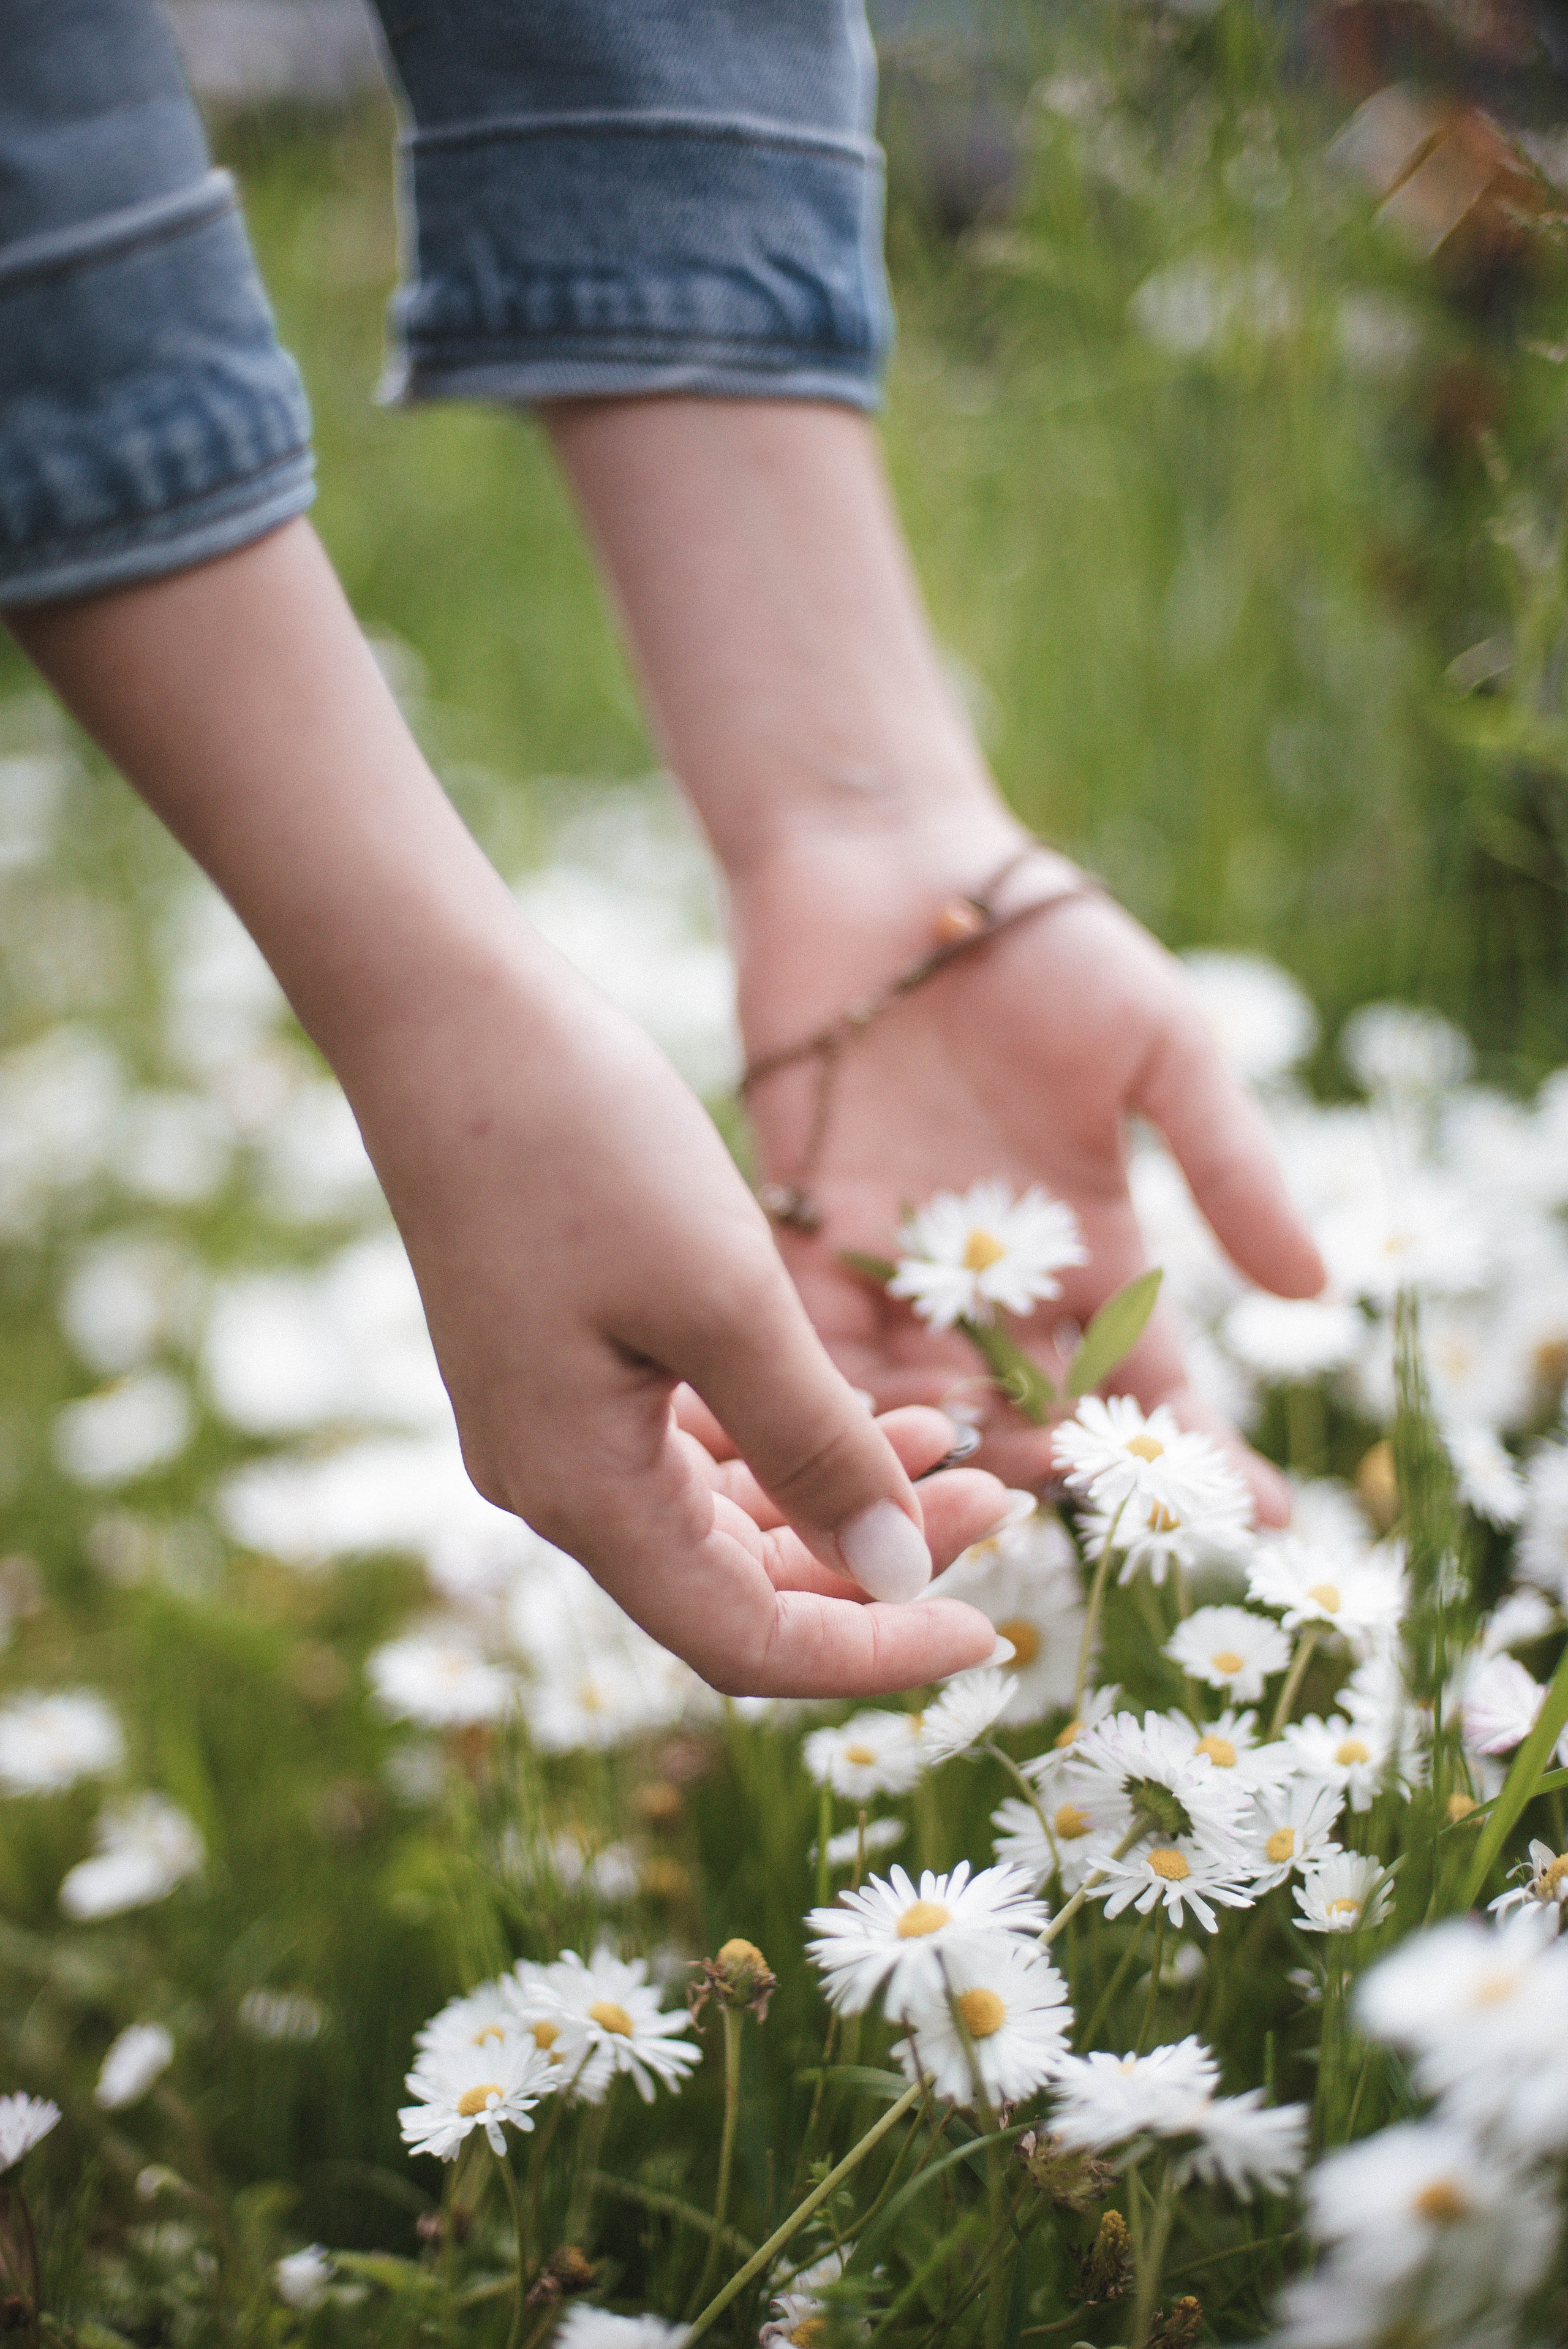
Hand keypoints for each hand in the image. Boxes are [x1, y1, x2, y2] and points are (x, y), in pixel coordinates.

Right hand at [7, 521, 1010, 1697]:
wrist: (447, 1014)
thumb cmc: (583, 1146)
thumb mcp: (727, 1301)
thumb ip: (816, 1448)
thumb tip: (896, 1576)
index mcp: (580, 1490)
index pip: (744, 1641)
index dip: (871, 1656)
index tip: (992, 1635)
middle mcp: (556, 1479)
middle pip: (737, 1584)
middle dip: (875, 1564)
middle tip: (1003, 1503)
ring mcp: (555, 1420)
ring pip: (723, 1514)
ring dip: (840, 1492)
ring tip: (959, 1442)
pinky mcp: (566, 1359)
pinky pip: (692, 1440)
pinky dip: (786, 1434)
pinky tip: (871, 1399)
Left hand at [730, 826, 1325, 1519]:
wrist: (890, 866)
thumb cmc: (1043, 943)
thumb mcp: (1160, 1045)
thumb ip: (1224, 1163)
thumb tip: (1313, 1288)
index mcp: (1089, 1241)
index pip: (1148, 1372)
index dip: (1197, 1444)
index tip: (1258, 1514)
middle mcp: (992, 1276)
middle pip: (1035, 1409)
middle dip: (1069, 1470)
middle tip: (1096, 1513)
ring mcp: (897, 1261)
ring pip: (927, 1395)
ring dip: (956, 1449)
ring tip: (986, 1493)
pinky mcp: (804, 1230)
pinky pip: (820, 1335)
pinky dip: (844, 1388)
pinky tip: (868, 1434)